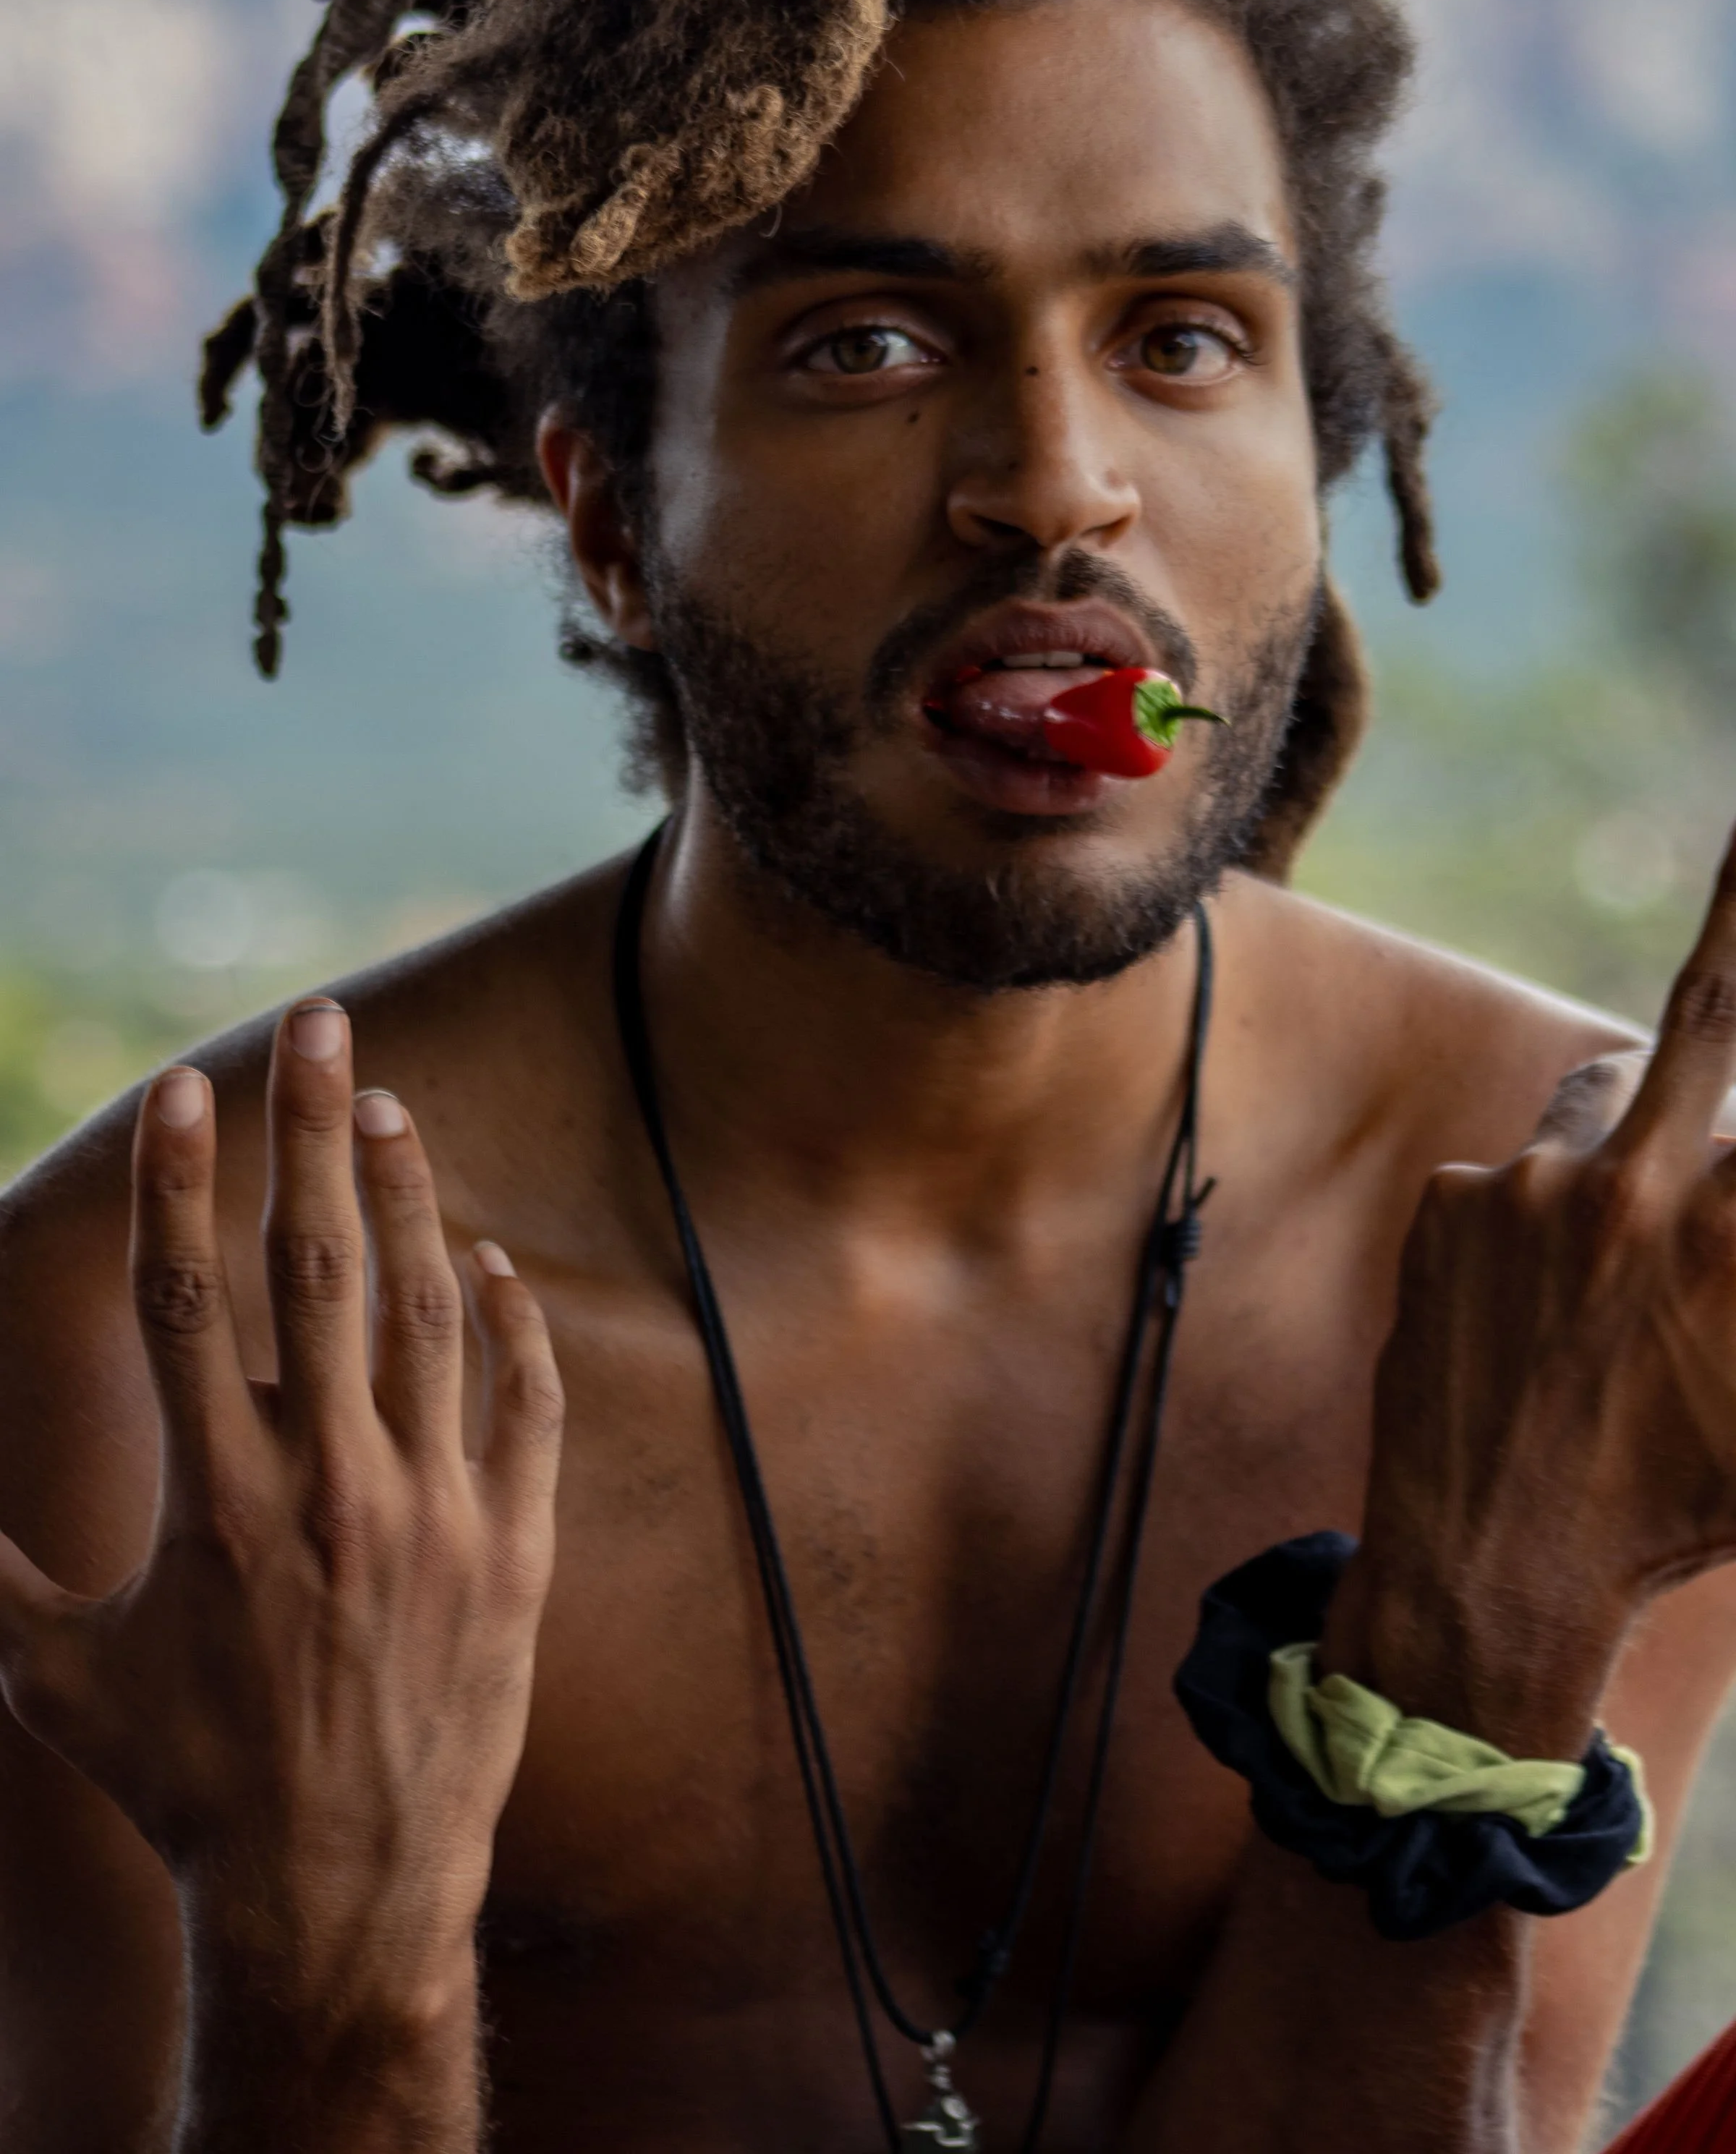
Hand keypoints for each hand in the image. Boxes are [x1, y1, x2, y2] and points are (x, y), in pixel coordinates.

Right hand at [0, 1002, 562, 2134]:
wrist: (339, 1893)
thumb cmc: (184, 1785)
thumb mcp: (55, 1680)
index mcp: (216, 1502)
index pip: (190, 1300)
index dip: (182, 1182)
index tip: (186, 1086)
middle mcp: (329, 1487)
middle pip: (319, 1267)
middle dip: (312, 1131)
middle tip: (321, 1023)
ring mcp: (432, 1512)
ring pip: (428, 1313)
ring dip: (408, 1197)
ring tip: (388, 1106)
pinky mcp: (511, 1547)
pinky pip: (520, 1403)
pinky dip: (506, 1323)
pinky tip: (483, 1259)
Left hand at [1331, 829, 1735, 1753]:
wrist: (1490, 1572)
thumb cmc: (1675, 1504)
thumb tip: (1721, 1228)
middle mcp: (1647, 1188)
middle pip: (1709, 1015)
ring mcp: (1536, 1189)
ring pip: (1603, 1097)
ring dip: (1623, 1133)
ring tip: (1617, 1241)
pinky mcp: (1453, 1205)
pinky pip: (1514, 1176)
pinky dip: (1532, 1218)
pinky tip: (1527, 1313)